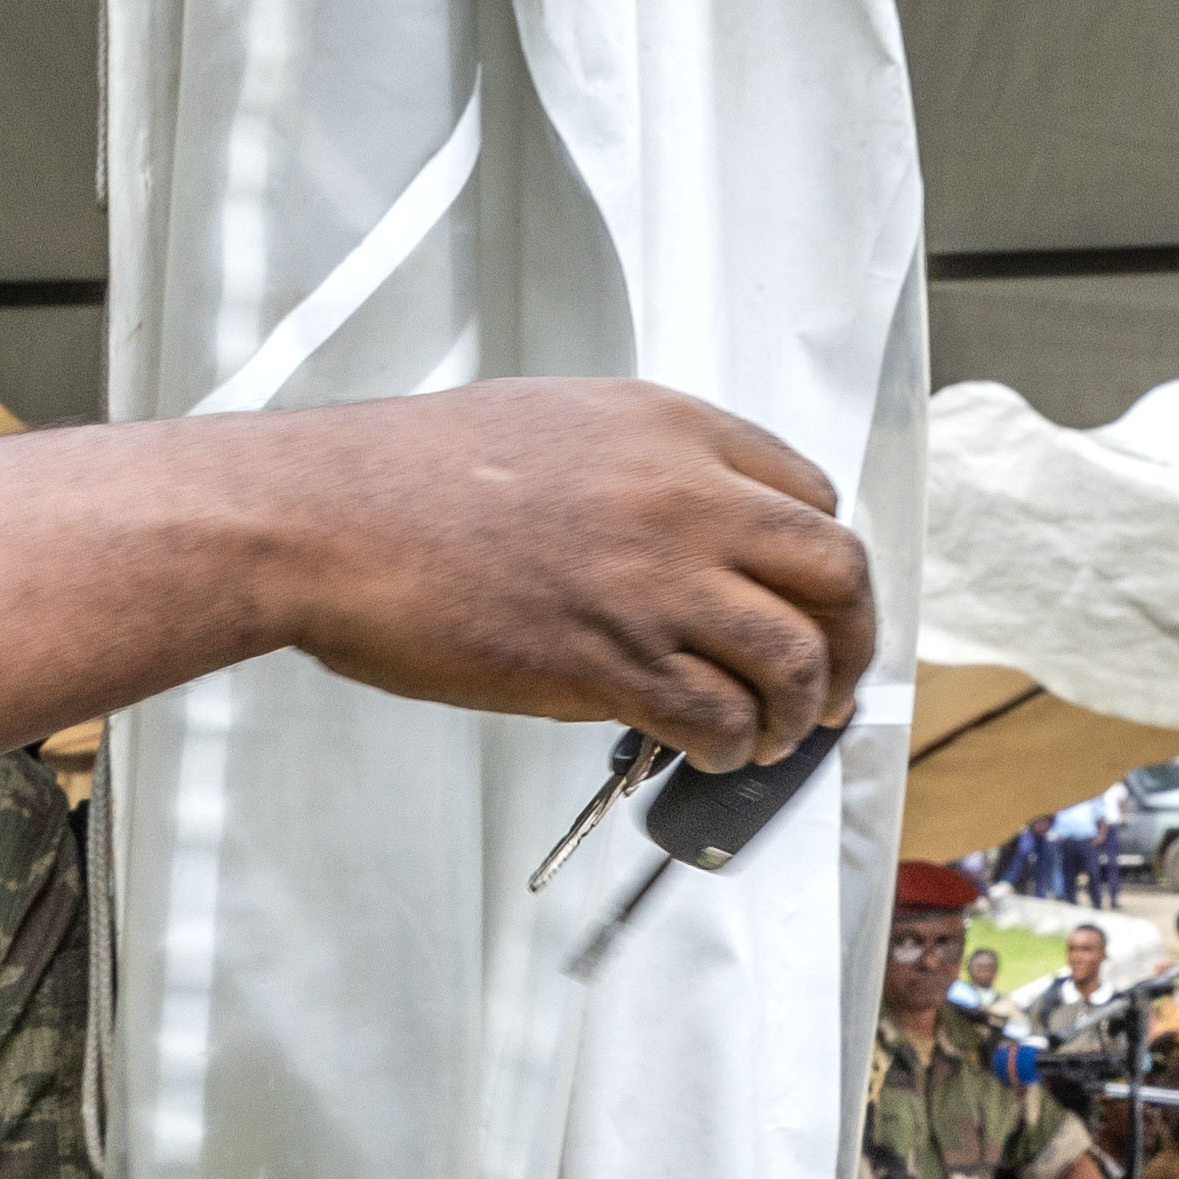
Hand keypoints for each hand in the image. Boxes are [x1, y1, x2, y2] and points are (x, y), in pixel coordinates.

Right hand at [276, 379, 873, 774]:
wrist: (326, 519)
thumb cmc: (407, 478)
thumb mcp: (553, 423)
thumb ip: (640, 468)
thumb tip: (685, 534)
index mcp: (671, 428)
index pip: (811, 494)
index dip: (823, 564)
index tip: (815, 602)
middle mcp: (683, 496)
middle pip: (835, 572)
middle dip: (852, 640)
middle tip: (834, 683)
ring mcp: (654, 579)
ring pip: (795, 658)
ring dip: (800, 711)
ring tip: (771, 736)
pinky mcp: (612, 660)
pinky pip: (722, 718)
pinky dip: (731, 749)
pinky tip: (710, 755)